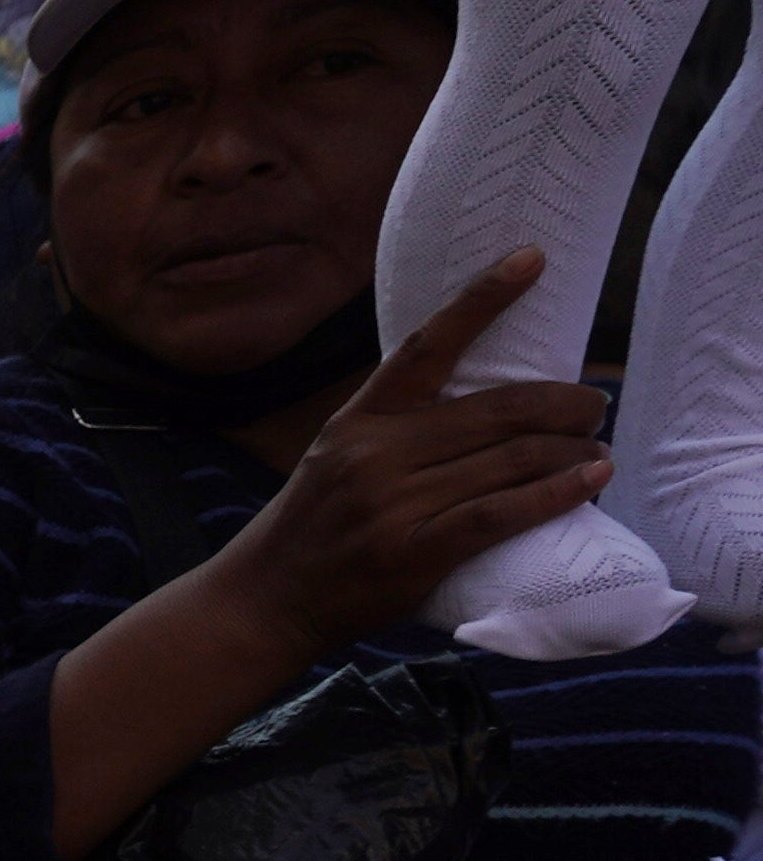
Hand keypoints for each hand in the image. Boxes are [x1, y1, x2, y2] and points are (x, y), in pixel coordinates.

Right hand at [199, 253, 620, 659]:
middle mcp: (376, 453)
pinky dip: (555, 494)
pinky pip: (501, 512)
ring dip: (572, 451)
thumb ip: (396, 430)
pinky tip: (588, 480)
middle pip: (499, 410)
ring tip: (596, 451)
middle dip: (567, 404)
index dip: (482, 299)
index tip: (531, 258)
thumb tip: (482, 407)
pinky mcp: (413, 551)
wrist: (263, 601)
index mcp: (358, 420)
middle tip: (594, 408)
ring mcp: (394, 504)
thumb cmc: (312, 528)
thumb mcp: (336, 458)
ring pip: (511, 460)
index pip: (427, 345)